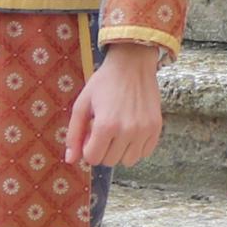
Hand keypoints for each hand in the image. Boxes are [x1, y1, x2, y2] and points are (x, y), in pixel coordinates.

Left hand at [66, 43, 164, 167]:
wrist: (133, 64)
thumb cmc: (104, 83)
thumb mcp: (82, 104)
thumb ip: (74, 134)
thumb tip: (70, 160)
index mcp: (105, 126)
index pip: (93, 158)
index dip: (88, 148)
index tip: (91, 133)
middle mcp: (127, 131)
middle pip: (109, 161)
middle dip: (103, 149)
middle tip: (104, 129)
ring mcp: (144, 131)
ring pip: (128, 161)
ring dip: (120, 151)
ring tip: (118, 132)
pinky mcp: (156, 129)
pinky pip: (144, 153)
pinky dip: (136, 147)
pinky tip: (131, 131)